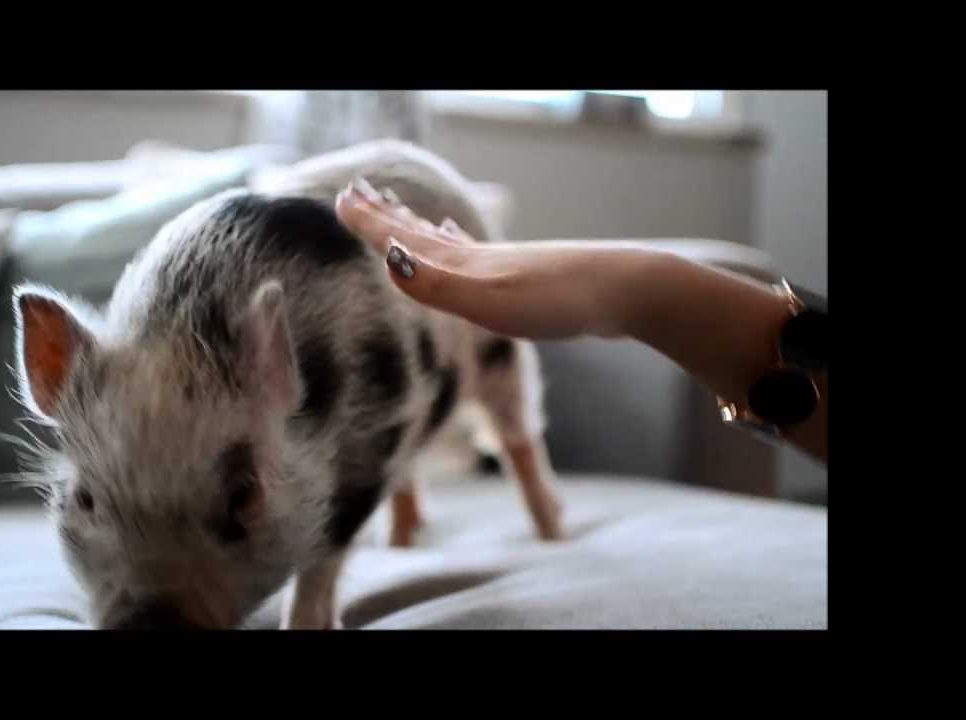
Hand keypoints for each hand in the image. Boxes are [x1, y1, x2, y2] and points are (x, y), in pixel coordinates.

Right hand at [334, 177, 653, 339]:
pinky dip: (458, 246)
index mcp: (463, 264)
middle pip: (422, 232)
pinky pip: (475, 256)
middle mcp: (478, 258)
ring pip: (448, 241)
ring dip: (419, 227)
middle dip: (386, 217)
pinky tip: (463, 244)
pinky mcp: (525, 278)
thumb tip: (388, 262)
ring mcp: (503, 265)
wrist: (624, 292)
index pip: (404, 240)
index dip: (371, 223)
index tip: (341, 199)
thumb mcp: (488, 301)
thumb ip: (438, 285)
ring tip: (400, 212)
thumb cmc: (557, 300)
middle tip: (359, 194)